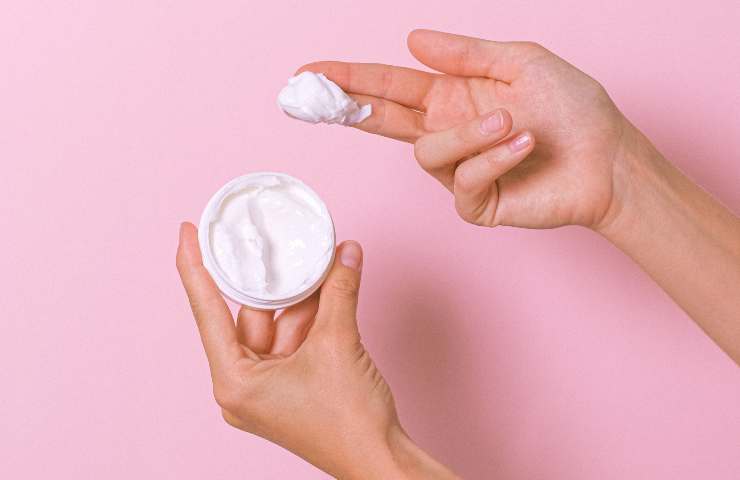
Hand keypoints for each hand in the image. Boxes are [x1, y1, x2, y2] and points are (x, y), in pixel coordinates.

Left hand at [176, 223, 456, 478]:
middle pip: (250, 315)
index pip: (207, 310)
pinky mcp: (291, 388)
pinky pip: (294, 340)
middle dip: (270, 279)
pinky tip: (328, 287)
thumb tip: (346, 253)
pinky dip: (311, 316)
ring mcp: (268, 389)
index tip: (187, 233)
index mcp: (234, 381)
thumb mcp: (338, 343)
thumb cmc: (349, 422)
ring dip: (300, 296)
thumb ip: (339, 291)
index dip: (194, 266)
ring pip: (278, 326)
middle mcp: (244, 386)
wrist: (380, 460)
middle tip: (269, 239)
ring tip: (318, 260)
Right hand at [298, 29, 630, 228]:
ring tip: (512, 122)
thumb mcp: (520, 62)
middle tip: (314, 95)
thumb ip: (465, 54)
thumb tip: (412, 40)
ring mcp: (459, 171)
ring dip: (469, 134)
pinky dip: (494, 159)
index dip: (348, 80)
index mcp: (452, 98)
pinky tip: (523, 145)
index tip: (309, 73)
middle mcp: (448, 133)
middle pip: (380, 122)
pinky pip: (463, 181)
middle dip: (347, 106)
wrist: (607, 158)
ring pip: (427, 153)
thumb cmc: (572, 108)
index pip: (388, 88)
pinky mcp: (475, 204)